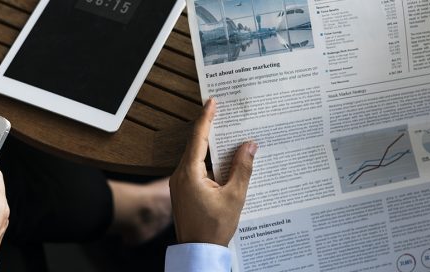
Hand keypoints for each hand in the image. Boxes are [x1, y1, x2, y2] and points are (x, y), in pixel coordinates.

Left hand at [169, 99, 257, 246]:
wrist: (198, 251)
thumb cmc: (213, 228)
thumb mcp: (234, 197)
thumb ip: (243, 168)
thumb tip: (250, 145)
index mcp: (190, 173)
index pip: (198, 137)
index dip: (207, 117)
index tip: (212, 101)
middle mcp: (180, 175)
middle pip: (196, 144)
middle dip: (209, 127)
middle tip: (221, 110)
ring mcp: (179, 183)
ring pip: (195, 156)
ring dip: (210, 144)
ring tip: (225, 130)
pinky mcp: (183, 191)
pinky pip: (195, 168)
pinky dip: (208, 159)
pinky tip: (222, 158)